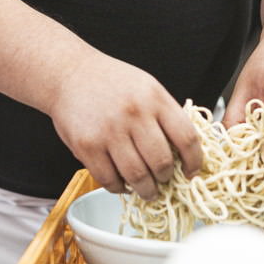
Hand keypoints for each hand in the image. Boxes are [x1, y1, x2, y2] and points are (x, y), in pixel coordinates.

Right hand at [44, 53, 203, 200]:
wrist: (69, 73)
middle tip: (164, 181)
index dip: (194, 161)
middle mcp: (134, 114)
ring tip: (146, 189)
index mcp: (154, 98)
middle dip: (166, 179)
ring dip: (146, 190)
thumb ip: (166, 115)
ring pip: (137, 177)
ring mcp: (109, 131)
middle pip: (162, 162)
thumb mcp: (147, 87)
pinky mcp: (87, 146)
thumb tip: (186, 153)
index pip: (186, 138)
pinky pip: (109, 179)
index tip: (191, 172)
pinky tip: (122, 183)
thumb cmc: (111, 81)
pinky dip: (119, 188)